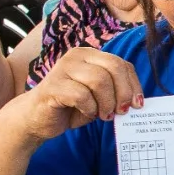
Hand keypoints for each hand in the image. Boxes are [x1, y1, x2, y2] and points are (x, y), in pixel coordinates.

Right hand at [17, 46, 142, 142]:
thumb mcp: (98, 97)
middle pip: (113, 67)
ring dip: (107, 103)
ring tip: (103, 115)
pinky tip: (87, 113)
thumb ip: (114, 92)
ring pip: (99, 80)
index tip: (137, 105)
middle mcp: (76, 56)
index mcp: (89, 55)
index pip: (121, 64)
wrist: (36, 119)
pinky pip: (81, 95)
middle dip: (123, 92)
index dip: (133, 85)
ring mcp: (63, 68)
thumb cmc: (70, 107)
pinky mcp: (53, 85)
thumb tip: (138, 101)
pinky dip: (90, 108)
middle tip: (121, 111)